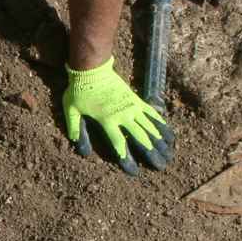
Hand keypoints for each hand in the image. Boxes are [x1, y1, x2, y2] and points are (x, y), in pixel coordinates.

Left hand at [62, 58, 173, 175]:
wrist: (93, 68)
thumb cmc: (79, 90)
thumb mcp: (71, 110)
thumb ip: (76, 129)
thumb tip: (82, 151)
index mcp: (107, 119)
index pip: (119, 143)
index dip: (126, 159)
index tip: (134, 171)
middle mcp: (123, 114)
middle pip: (141, 137)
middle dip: (151, 154)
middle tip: (160, 167)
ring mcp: (132, 106)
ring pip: (150, 127)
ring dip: (161, 141)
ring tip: (169, 154)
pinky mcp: (137, 100)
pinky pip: (152, 114)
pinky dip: (161, 125)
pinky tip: (169, 135)